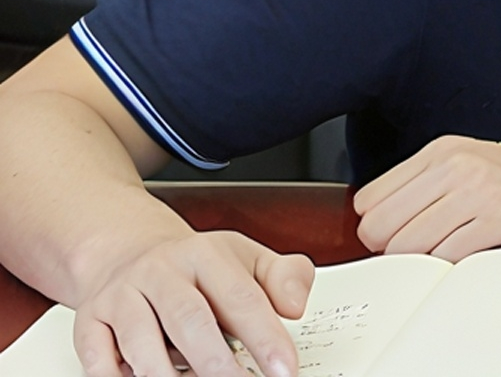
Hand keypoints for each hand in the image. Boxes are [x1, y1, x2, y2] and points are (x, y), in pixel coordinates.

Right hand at [69, 228, 312, 376]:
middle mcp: (159, 272)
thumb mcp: (246, 259)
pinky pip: (98, 359)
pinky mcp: (89, 322)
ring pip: (141, 343)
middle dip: (216, 364)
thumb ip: (283, 277)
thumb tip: (296, 306)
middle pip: (189, 321)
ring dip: (166, 375)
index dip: (265, 338)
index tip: (283, 370)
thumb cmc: (196, 268)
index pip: (241, 298)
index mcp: (205, 254)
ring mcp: (120, 297)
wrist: (127, 252)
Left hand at [354, 135, 500, 261]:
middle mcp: (458, 162)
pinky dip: (457, 270)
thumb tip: (380, 231)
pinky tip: (487, 256)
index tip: (418, 237)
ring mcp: (483, 187)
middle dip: (401, 252)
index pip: (369, 202)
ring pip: (408, 248)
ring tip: (469, 253)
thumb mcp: (481, 173)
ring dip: (430, 265)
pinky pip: (447, 258)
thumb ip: (432, 192)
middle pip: (379, 229)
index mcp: (446, 149)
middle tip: (442, 251)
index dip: (387, 230)